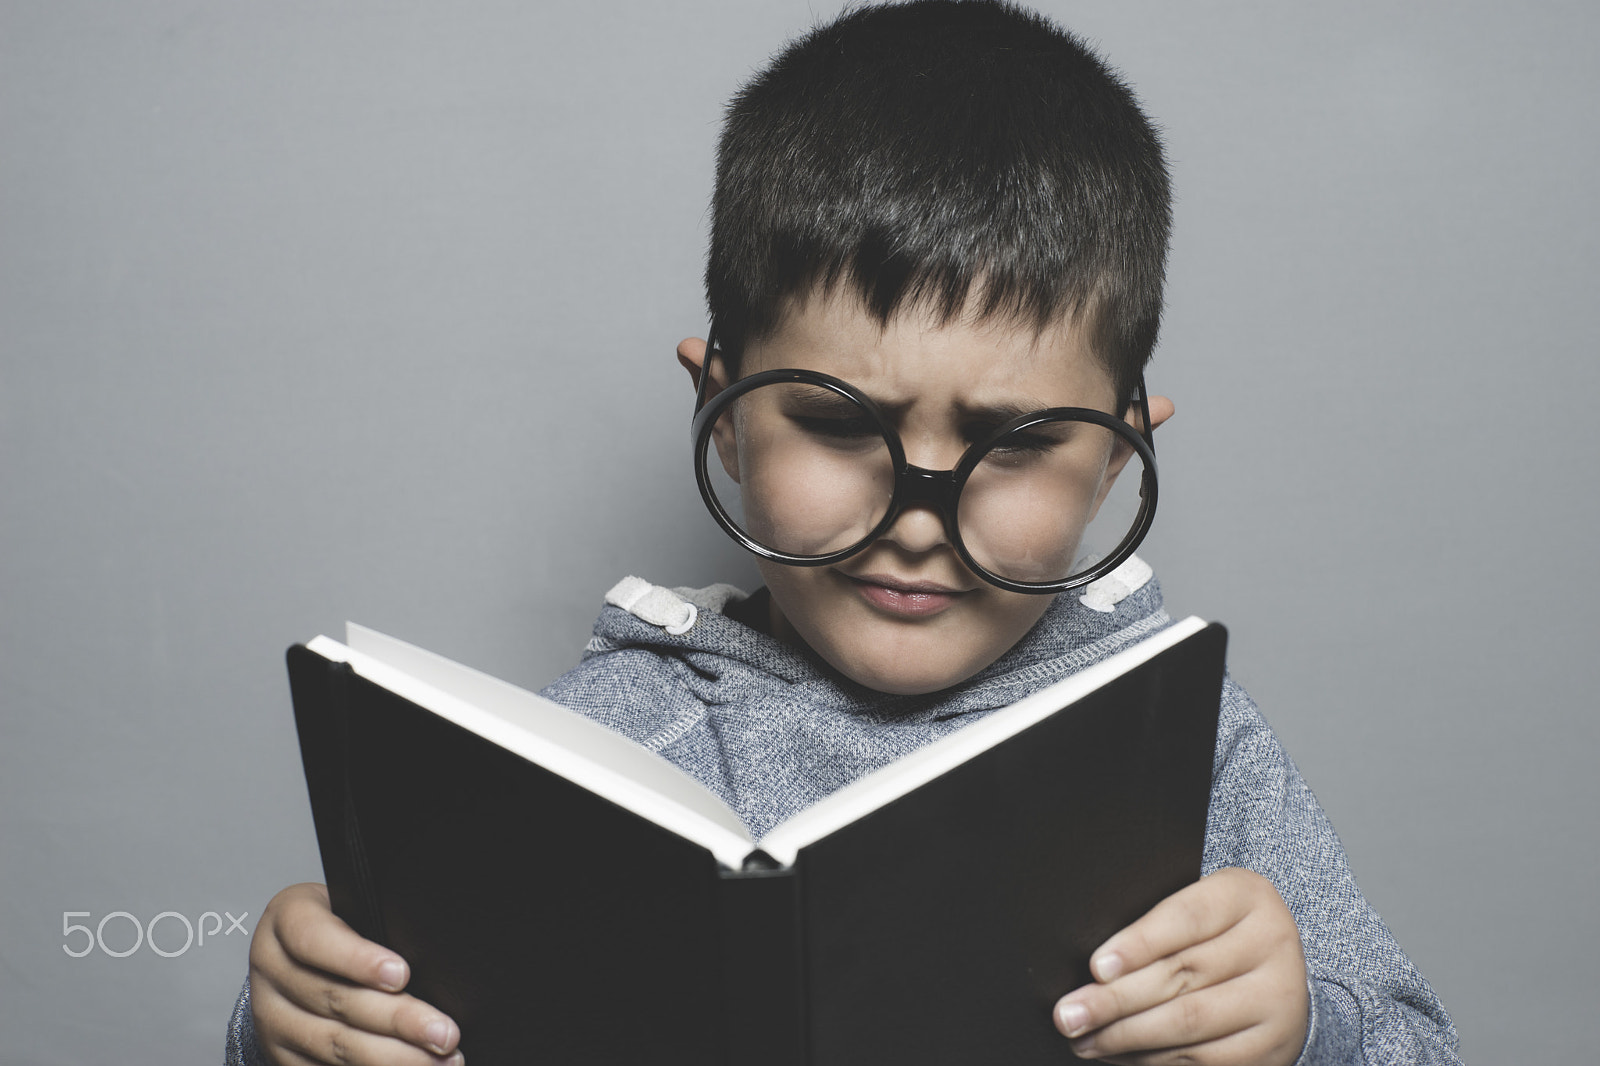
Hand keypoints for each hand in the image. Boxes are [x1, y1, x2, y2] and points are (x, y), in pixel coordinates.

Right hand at [249, 882, 463, 1065]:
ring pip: (333, 1044)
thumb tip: (428, 955)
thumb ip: (380, 921)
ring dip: (393, 1057)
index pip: (314, 939)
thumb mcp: (351, 903)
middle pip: (334, 1000)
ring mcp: (272, 1018)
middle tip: (444, 1033)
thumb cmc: (342, 921)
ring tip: (440, 1060)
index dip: (357, 960)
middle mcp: (272, 971)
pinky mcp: (283, 1054)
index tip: (402, 975)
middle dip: (397, 1019)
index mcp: (286, 920)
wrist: (297, 951)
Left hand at [1052, 867, 1308, 1065]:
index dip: (1138, 943)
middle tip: (1068, 1015)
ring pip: (1188, 1024)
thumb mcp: (1199, 908)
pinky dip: (1152, 1060)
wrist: (1279, 973)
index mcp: (1246, 896)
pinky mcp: (1271, 1048)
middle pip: (1182, 976)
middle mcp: (1271, 945)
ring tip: (1084, 1040)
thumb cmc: (1216, 932)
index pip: (1186, 918)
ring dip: (1126, 1037)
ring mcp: (1278, 1000)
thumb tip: (1095, 969)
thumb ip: (1156, 925)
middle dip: (1115, 1000)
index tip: (1095, 968)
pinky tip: (1119, 1055)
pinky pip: (1202, 1060)